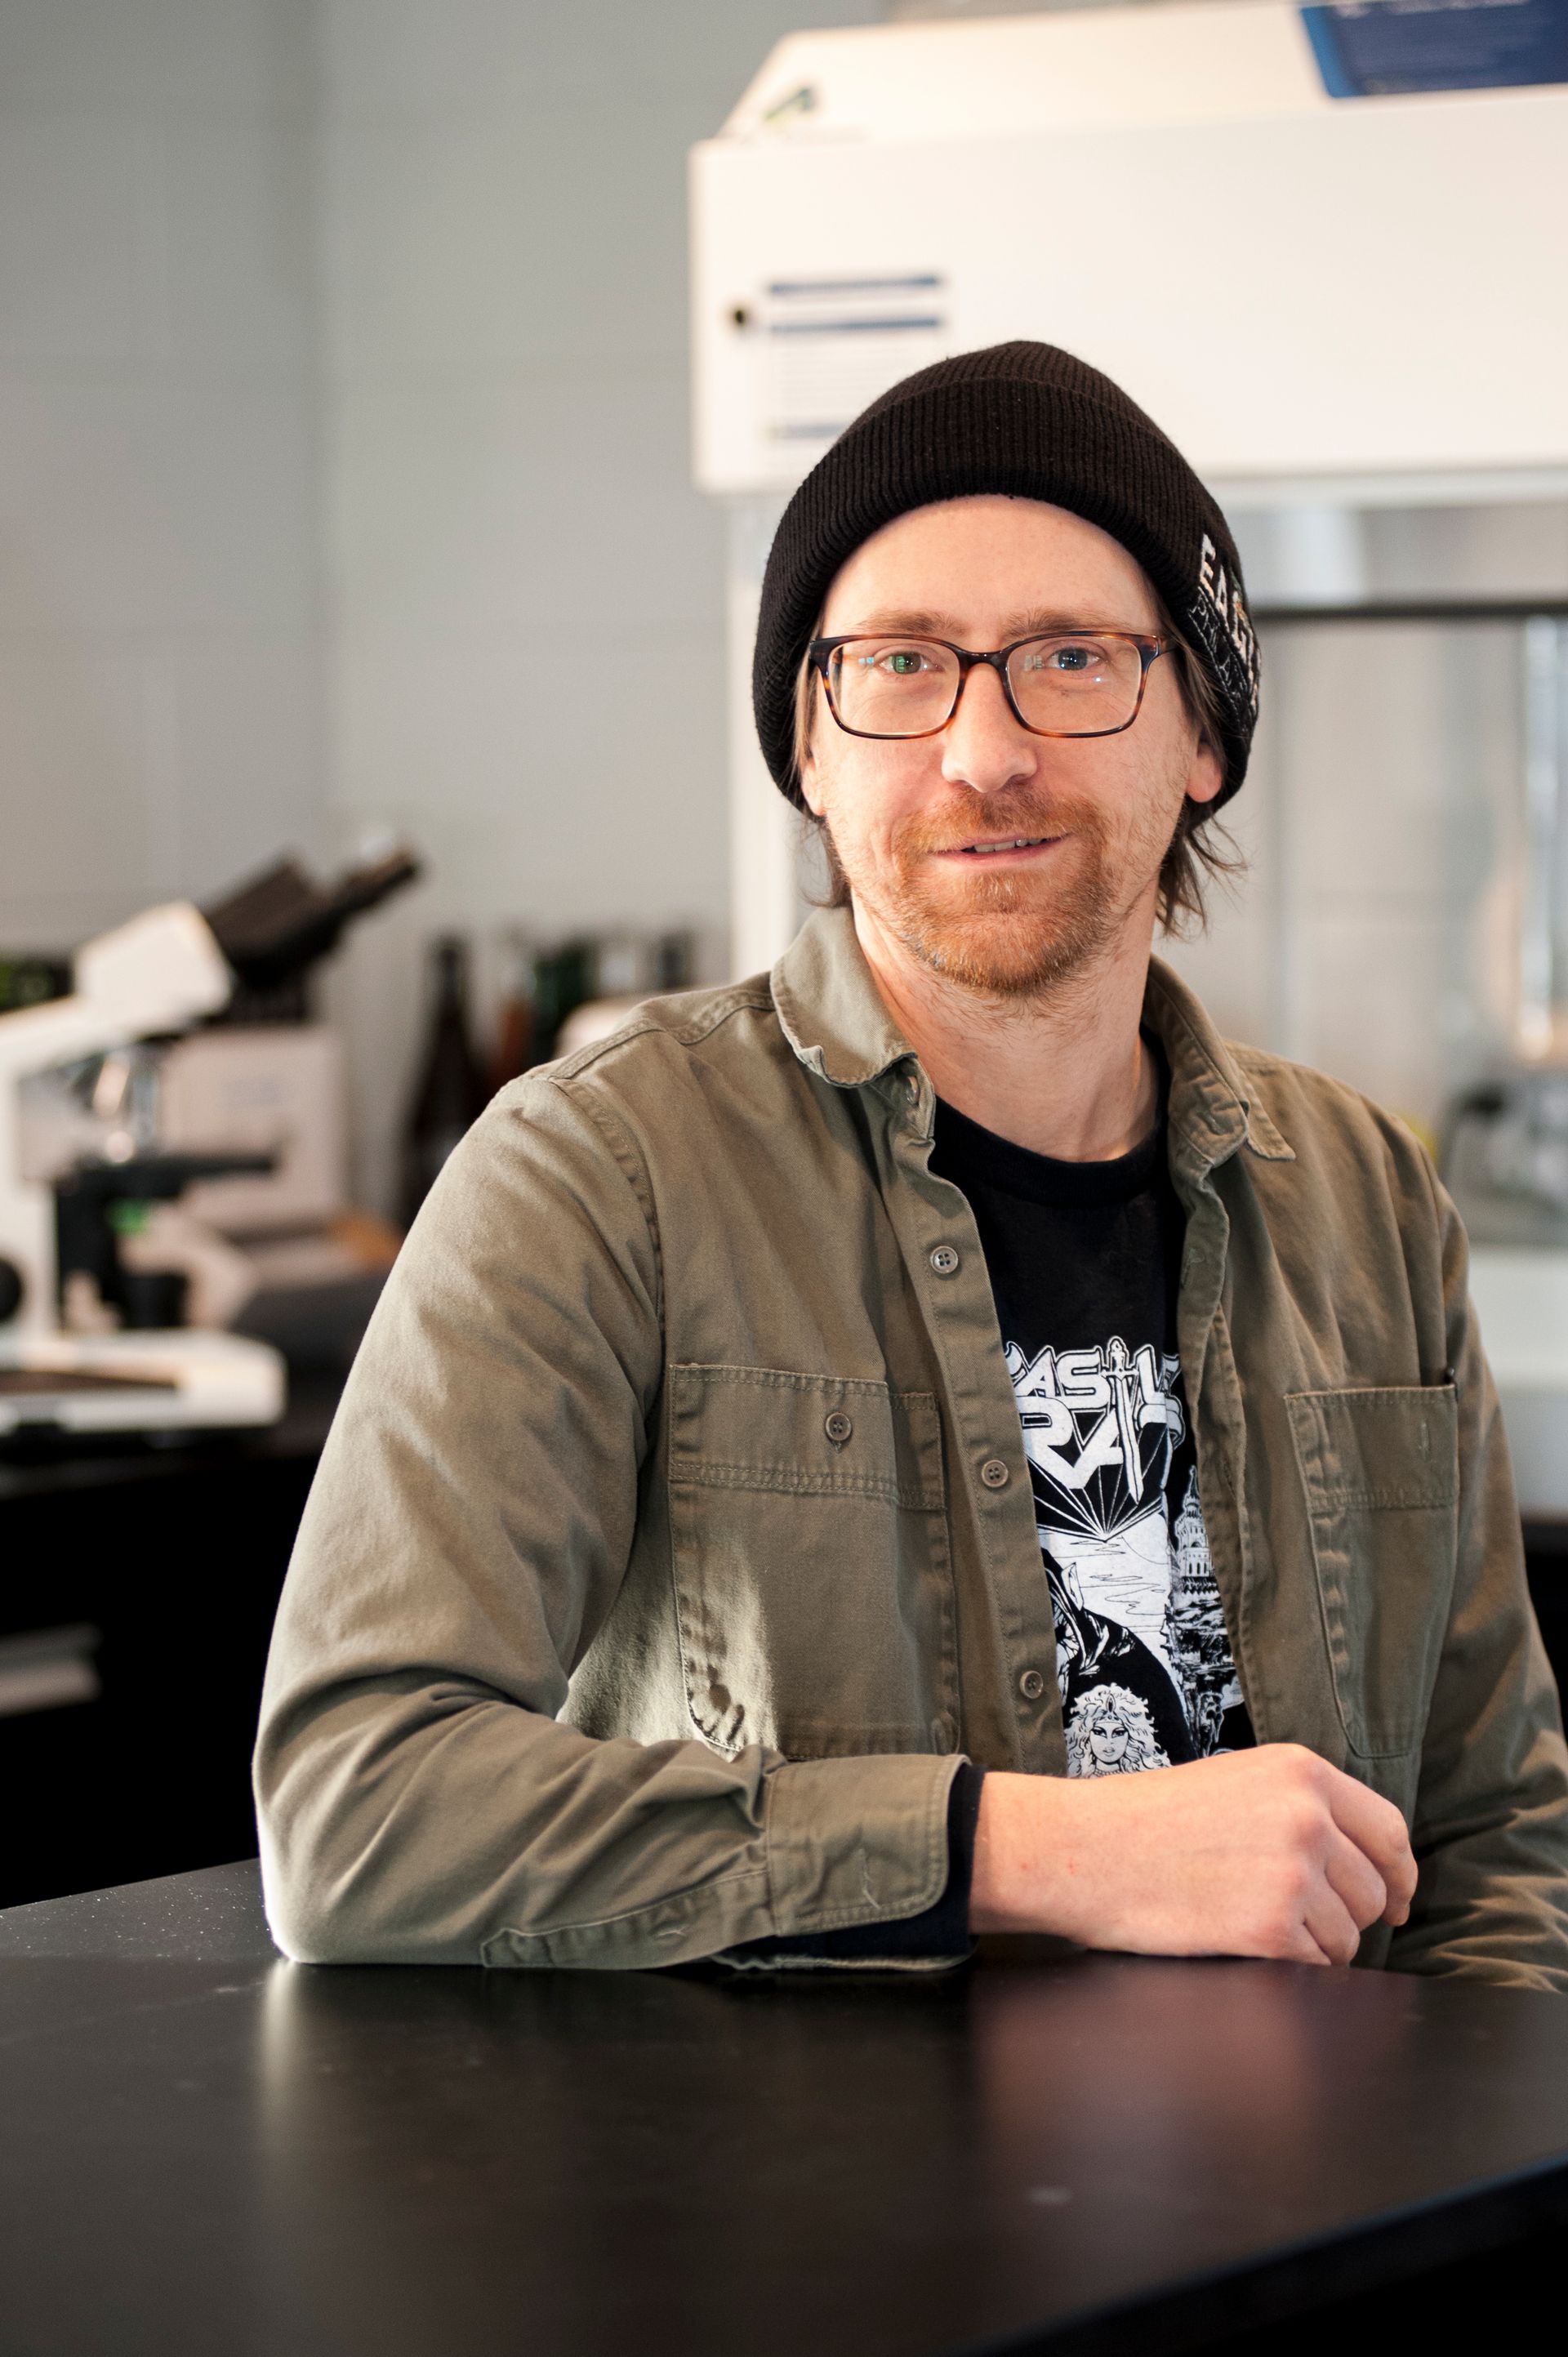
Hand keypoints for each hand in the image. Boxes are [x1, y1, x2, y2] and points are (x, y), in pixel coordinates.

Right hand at [970, 1744, 1417, 1965]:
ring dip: (1316, 1944)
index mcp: (1301, 1772)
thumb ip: (1302, 1808)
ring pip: (1348, 1935)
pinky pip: (1316, 1965)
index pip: (1389, 1832)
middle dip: (1349, 1915)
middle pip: (1373, 1891)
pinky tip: (1245, 1944)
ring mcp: (1293, 1873)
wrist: (1085, 1848)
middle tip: (1301, 1921)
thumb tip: (1365, 1864)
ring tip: (1255, 1925)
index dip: (1399, 1875)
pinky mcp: (1271, 1928)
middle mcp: (1307, 1817)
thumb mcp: (1236, 1781)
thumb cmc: (1148, 1820)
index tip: (1397, 1902)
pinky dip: (1291, 1967)